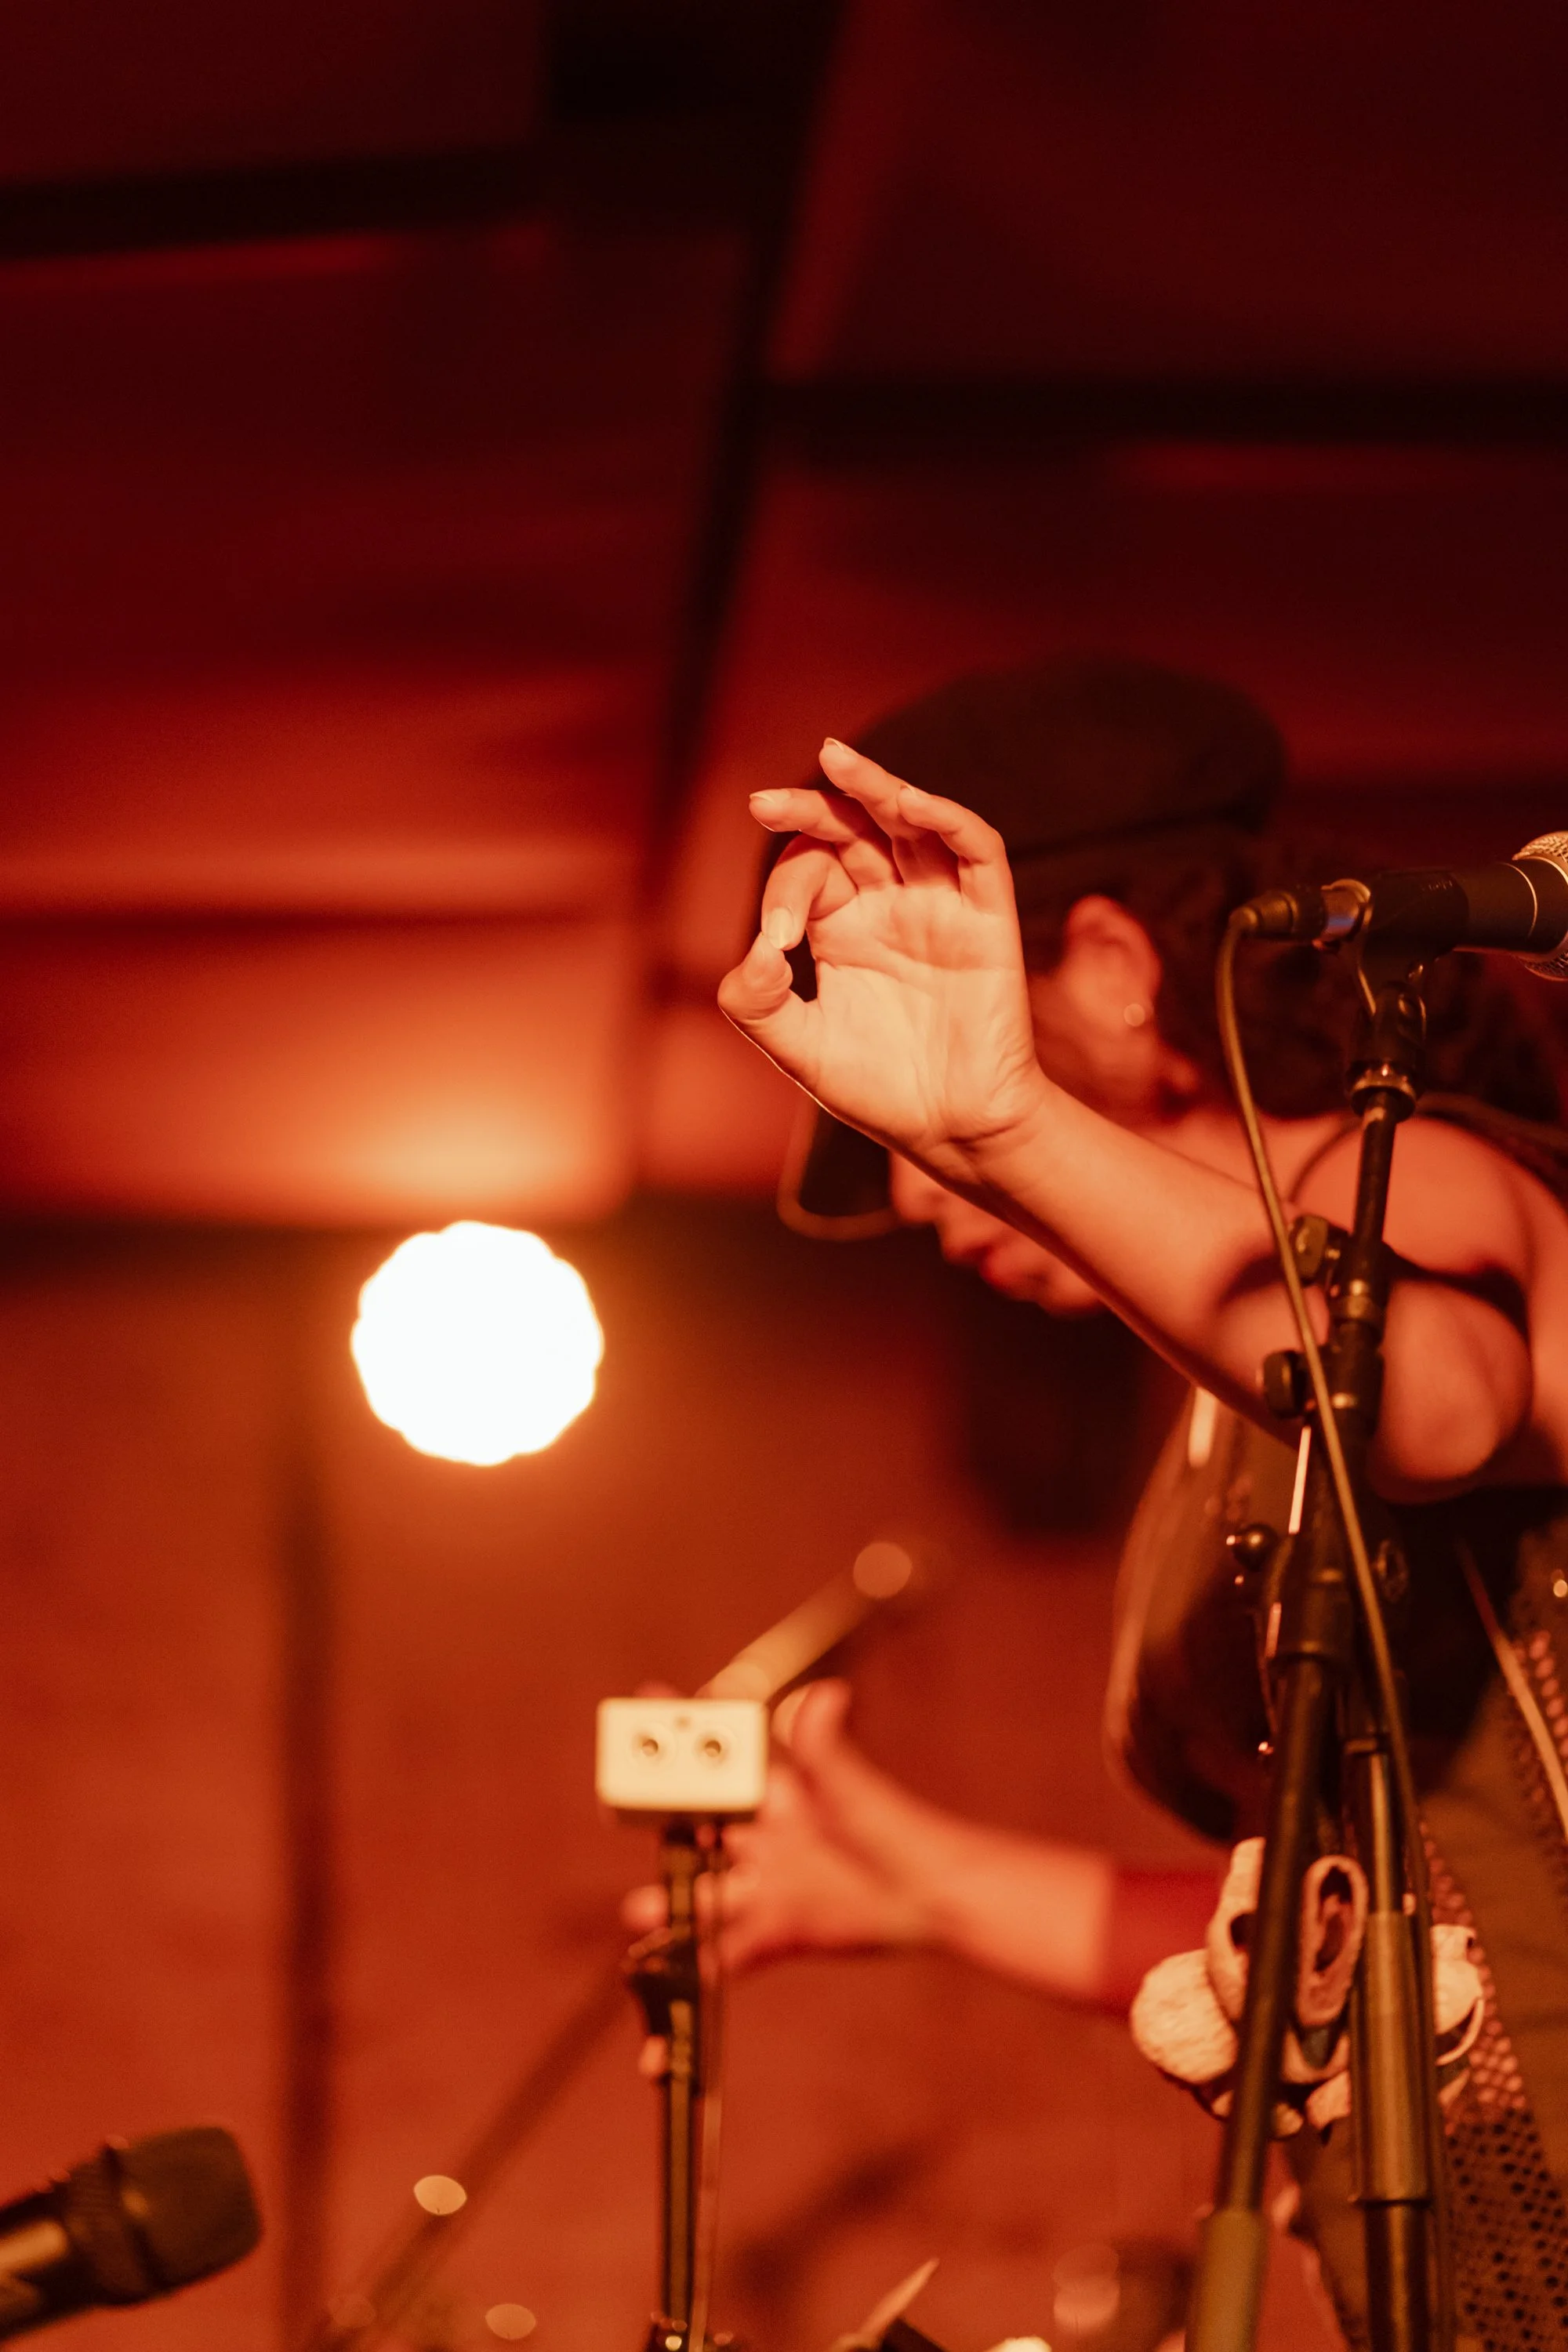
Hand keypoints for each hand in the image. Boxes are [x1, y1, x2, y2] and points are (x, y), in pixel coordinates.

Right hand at [621, 1681, 935, 1971]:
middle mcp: (768, 1837)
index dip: (681, 1732)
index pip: (720, 1760)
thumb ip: (829, 1749)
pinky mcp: (783, 1929)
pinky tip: (686, 1978)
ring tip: (641, 1913)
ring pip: (707, 1894)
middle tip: (621, 1812)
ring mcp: (772, 1885)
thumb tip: (826, 1694)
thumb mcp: (854, 1791)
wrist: (936, 1898)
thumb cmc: (899, 1830)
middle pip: (699, 1827)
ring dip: (674, 1904)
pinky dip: (708, 1966)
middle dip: (661, 1825)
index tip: (644, 1701)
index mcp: (779, 1794)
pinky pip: (734, 1951)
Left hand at [717, 739, 1049, 1190]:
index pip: (807, 872)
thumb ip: (757, 1003)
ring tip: (836, 760)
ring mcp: (940, 905)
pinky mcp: (988, 918)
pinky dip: (947, 819)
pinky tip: (910, 803)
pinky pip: (976, 851)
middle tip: (763, 801)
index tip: (774, 941)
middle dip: (809, 808)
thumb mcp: (799, 1048)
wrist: (952, 1130)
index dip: (782, 892)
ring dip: (875, 788)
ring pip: (911, 823)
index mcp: (841, 927)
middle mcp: (889, 904)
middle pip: (852, 828)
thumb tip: (752, 950)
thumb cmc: (879, 1091)